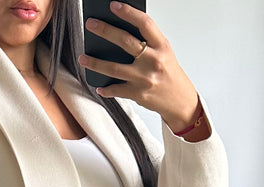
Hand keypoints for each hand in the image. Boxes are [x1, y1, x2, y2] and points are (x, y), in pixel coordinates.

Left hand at [78, 1, 200, 133]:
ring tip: (83, 57)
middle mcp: (153, 61)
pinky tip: (98, 86)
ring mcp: (144, 79)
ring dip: (95, 63)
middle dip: (105, 31)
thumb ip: (147, 42)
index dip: (128, 13)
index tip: (114, 6)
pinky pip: (117, 90)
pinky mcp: (138, 94)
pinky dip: (106, 89)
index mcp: (161, 46)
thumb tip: (120, 31)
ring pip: (114, 68)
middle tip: (91, 24)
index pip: (144, 24)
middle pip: (125, 42)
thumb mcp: (164, 53)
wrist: (180, 100)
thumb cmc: (169, 73)